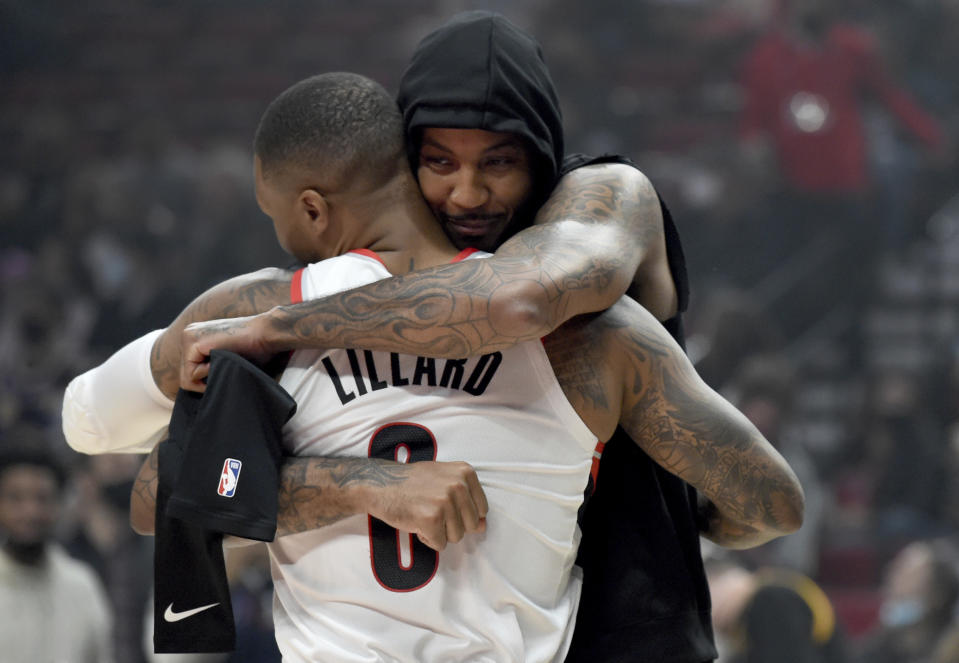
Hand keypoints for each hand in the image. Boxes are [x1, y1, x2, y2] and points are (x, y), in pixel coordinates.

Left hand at [180, 314, 274, 390]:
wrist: (265, 332)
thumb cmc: (255, 348)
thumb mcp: (225, 359)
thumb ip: (210, 368)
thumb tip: (203, 389)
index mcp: (195, 337)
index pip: (189, 371)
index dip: (207, 379)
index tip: (224, 366)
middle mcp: (187, 335)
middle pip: (185, 376)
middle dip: (206, 380)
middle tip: (224, 365)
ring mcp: (188, 337)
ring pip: (186, 378)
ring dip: (208, 377)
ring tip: (224, 360)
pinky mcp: (192, 342)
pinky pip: (191, 375)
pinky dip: (208, 373)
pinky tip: (222, 357)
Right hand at [370, 461, 488, 551]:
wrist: (380, 483)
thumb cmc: (412, 483)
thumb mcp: (444, 482)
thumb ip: (467, 502)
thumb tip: (483, 526)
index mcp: (466, 472)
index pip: (482, 509)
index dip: (463, 514)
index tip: (445, 505)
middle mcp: (459, 485)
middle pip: (471, 525)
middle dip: (452, 525)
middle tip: (431, 510)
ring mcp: (445, 501)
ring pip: (456, 537)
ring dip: (439, 532)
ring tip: (423, 514)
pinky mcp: (431, 519)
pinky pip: (440, 544)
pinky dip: (427, 539)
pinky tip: (416, 522)